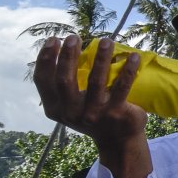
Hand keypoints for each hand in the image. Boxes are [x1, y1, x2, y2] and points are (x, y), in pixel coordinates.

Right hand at [33, 36, 152, 177]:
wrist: (118, 139)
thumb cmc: (92, 114)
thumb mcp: (70, 105)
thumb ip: (62, 86)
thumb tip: (60, 49)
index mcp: (55, 109)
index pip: (44, 81)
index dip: (46, 59)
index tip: (53, 40)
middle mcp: (72, 113)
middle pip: (65, 80)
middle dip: (68, 56)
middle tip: (74, 37)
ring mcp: (94, 114)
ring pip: (95, 81)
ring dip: (100, 57)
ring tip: (106, 40)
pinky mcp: (116, 113)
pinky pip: (122, 86)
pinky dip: (128, 69)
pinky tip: (133, 56)